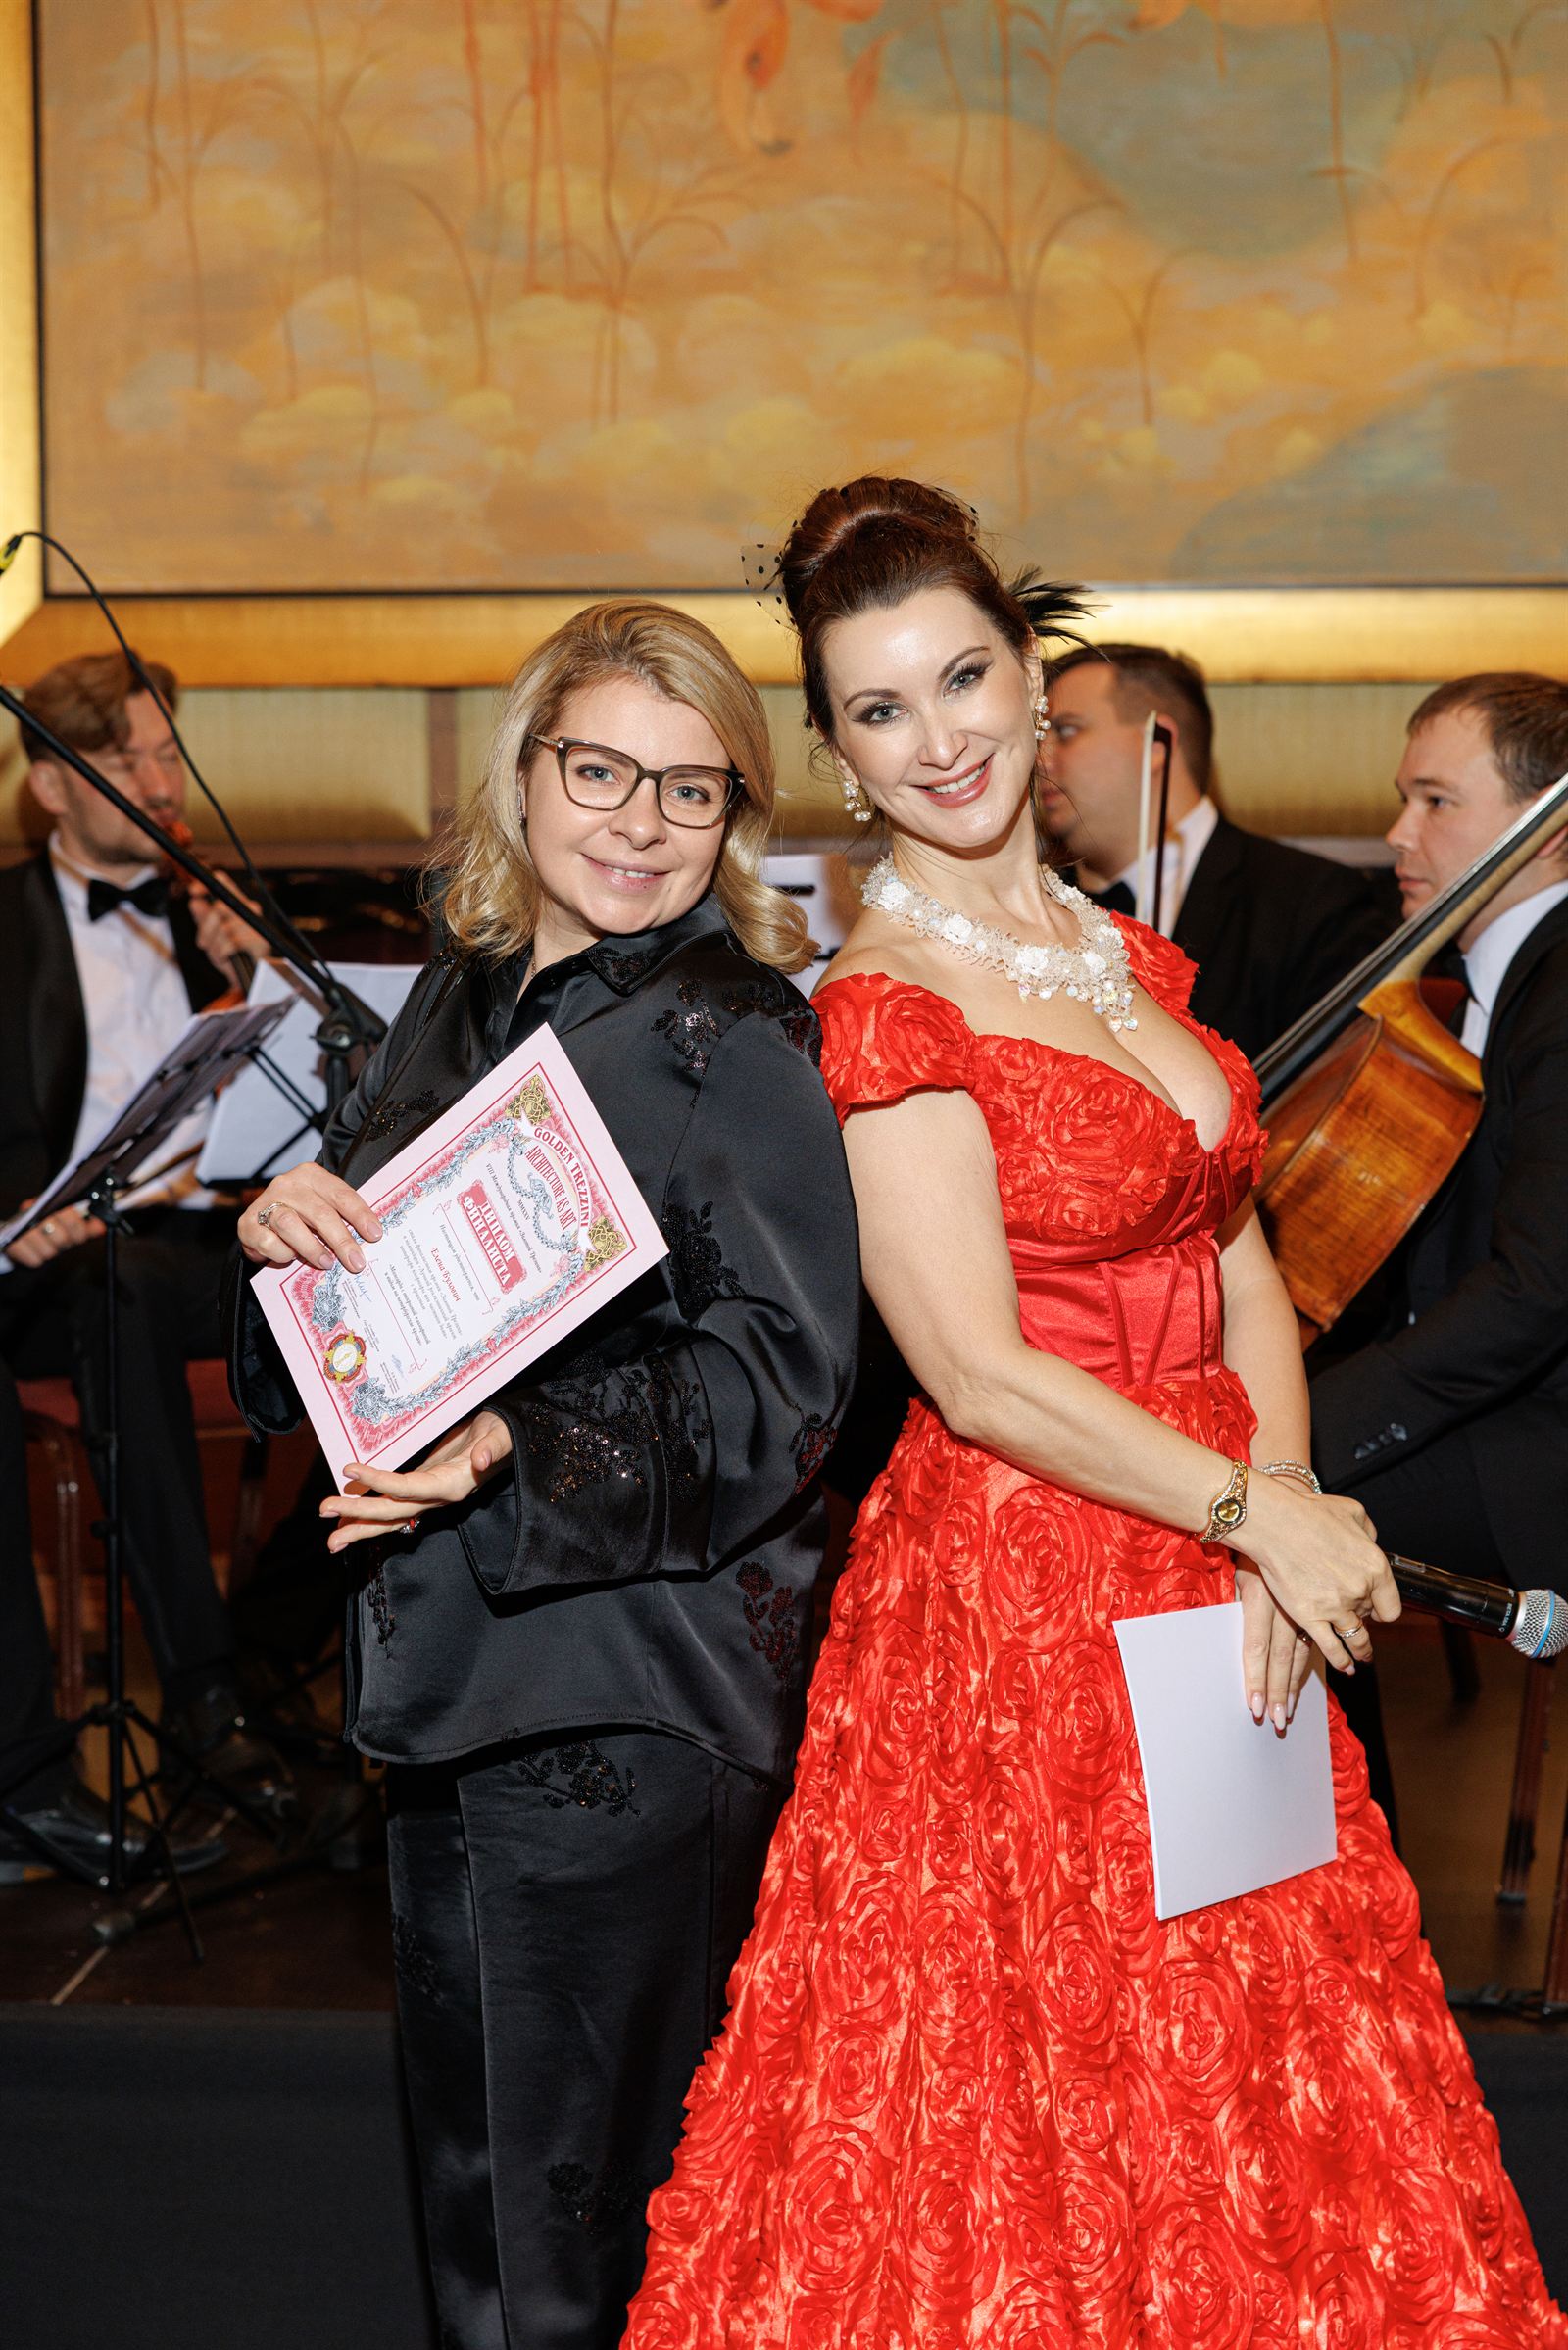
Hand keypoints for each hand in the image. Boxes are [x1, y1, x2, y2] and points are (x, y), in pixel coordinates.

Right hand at [5, 1199, 105, 1268]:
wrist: (19, 1233)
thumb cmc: (49, 1226)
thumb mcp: (70, 1221)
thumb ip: (87, 1223)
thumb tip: (101, 1227)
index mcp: (49, 1201)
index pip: (71, 1217)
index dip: (79, 1229)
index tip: (80, 1235)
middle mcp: (33, 1212)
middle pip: (61, 1237)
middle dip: (66, 1242)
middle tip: (63, 1241)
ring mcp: (21, 1229)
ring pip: (49, 1252)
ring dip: (52, 1252)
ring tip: (49, 1245)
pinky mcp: (12, 1245)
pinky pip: (35, 1261)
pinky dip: (38, 1259)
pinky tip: (37, 1252)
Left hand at [187, 880, 265, 982]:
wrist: (247, 977)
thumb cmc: (231, 953)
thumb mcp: (211, 935)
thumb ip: (203, 917)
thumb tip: (195, 902)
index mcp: (238, 903)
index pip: (223, 883)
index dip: (206, 884)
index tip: (193, 891)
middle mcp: (249, 909)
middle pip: (219, 908)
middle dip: (206, 928)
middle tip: (203, 942)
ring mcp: (256, 924)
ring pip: (224, 928)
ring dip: (215, 945)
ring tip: (217, 953)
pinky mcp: (259, 940)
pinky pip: (231, 943)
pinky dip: (222, 952)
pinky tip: (224, 957)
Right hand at [239, 1162, 381, 1270]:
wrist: (262, 1224)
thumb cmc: (300, 1216)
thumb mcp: (323, 1208)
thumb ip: (341, 1217)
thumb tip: (370, 1238)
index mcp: (311, 1175)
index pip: (341, 1194)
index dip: (360, 1215)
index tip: (375, 1235)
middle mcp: (287, 1184)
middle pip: (319, 1212)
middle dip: (341, 1240)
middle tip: (356, 1262)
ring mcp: (265, 1202)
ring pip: (291, 1224)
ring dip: (312, 1248)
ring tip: (326, 1263)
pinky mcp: (247, 1223)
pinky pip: (268, 1241)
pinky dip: (283, 1253)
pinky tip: (291, 1257)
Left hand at [320, 1411, 513, 1551]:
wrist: (506, 1437)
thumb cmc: (503, 1432)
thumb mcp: (501, 1435)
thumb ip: (493, 1448)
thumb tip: (481, 1460)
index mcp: (453, 1485)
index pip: (409, 1488)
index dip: (380, 1482)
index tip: (350, 1470)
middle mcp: (438, 1497)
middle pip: (393, 1512)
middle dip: (358, 1514)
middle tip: (323, 1510)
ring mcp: (428, 1496)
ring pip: (391, 1518)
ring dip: (360, 1526)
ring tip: (330, 1539)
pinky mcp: (423, 1488)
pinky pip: (393, 1508)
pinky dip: (371, 1517)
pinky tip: (349, 1522)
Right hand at [1231, 1473, 1399, 1672]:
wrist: (1274, 1522)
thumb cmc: (1309, 1513)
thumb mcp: (1352, 1512)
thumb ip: (1368, 1532)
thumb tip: (1371, 1543)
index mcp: (1375, 1567)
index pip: (1391, 1604)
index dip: (1382, 1609)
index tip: (1375, 1611)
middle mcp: (1359, 1590)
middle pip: (1368, 1617)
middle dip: (1362, 1617)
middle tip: (1354, 1617)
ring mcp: (1334, 1607)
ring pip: (1355, 1638)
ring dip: (1360, 1649)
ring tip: (1361, 1655)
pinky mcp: (1309, 1617)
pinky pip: (1331, 1647)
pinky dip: (1340, 1660)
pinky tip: (1345, 1666)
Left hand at [1236, 1564, 1315, 1731]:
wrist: (1285, 1517)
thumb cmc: (1254, 1549)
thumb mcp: (1240, 1576)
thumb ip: (1242, 1607)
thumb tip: (1246, 1645)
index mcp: (1260, 1597)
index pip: (1255, 1647)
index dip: (1255, 1678)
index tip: (1255, 1706)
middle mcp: (1285, 1604)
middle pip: (1281, 1657)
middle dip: (1278, 1691)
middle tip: (1277, 1722)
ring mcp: (1306, 1605)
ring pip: (1302, 1652)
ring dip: (1296, 1684)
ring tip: (1290, 1712)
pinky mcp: (1320, 1603)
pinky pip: (1320, 1638)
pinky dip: (1322, 1659)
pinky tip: (1331, 1675)